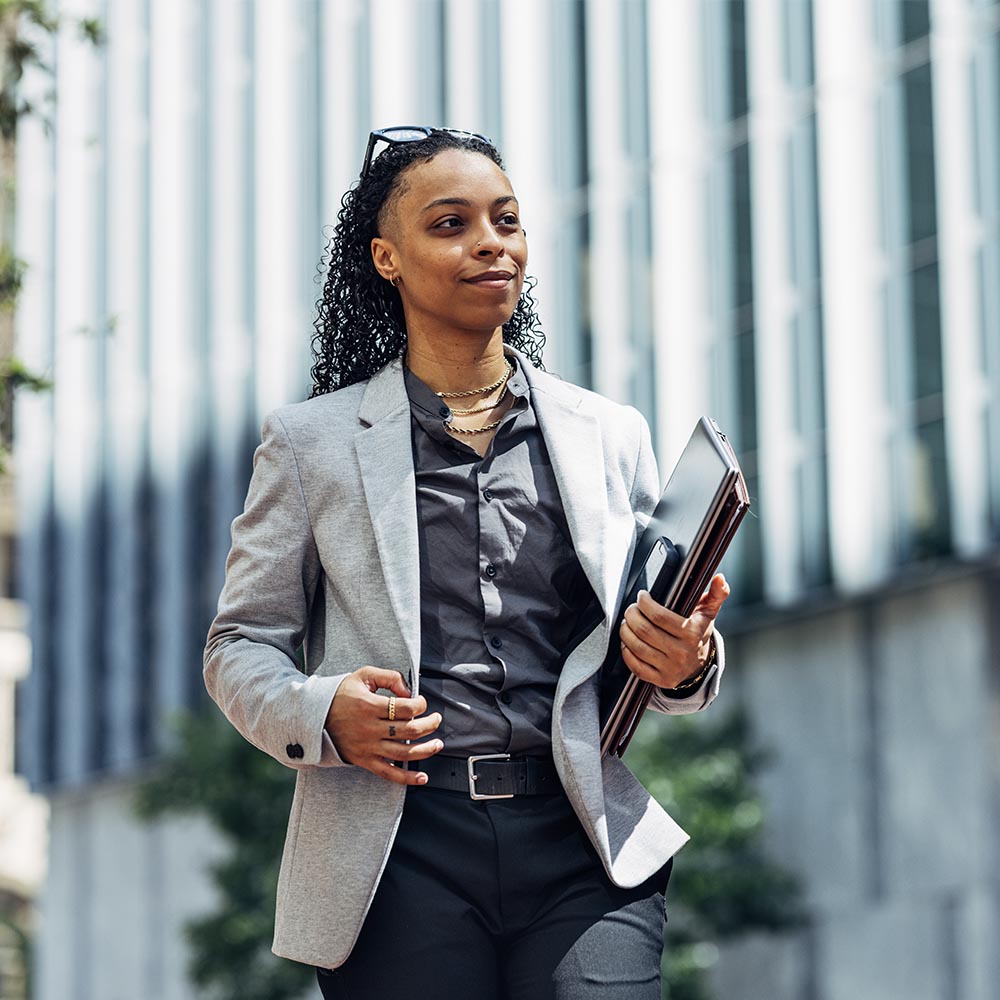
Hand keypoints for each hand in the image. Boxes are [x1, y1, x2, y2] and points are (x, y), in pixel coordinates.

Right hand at [324, 666, 443, 785]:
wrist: (315, 716)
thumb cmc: (341, 694)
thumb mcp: (363, 675)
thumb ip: (389, 677)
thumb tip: (409, 691)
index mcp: (370, 705)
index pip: (406, 708)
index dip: (421, 705)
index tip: (422, 702)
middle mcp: (370, 728)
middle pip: (409, 731)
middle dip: (429, 724)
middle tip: (436, 719)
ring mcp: (368, 747)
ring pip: (404, 753)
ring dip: (426, 750)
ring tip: (438, 744)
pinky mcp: (365, 760)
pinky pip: (389, 773)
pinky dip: (407, 778)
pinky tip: (422, 778)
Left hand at [619, 573, 730, 688]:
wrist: (699, 665)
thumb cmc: (699, 633)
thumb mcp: (708, 613)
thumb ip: (716, 593)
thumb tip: (719, 578)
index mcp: (692, 633)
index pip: (658, 616)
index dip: (644, 603)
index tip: (642, 597)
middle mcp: (681, 653)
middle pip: (644, 630)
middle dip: (631, 615)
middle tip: (631, 609)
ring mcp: (671, 668)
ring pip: (637, 647)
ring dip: (626, 631)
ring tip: (627, 623)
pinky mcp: (661, 680)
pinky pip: (635, 666)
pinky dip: (626, 652)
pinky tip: (628, 642)